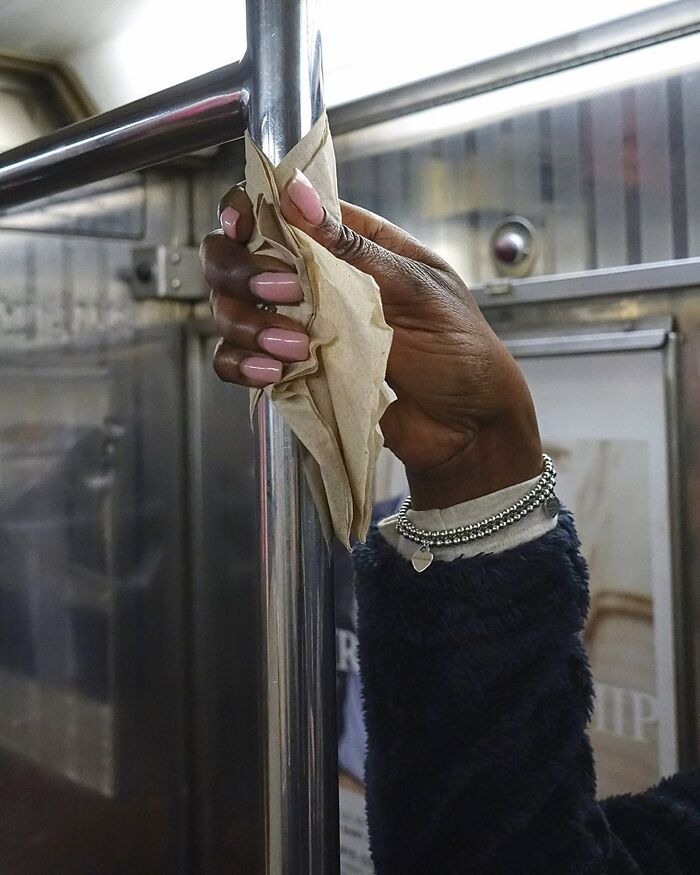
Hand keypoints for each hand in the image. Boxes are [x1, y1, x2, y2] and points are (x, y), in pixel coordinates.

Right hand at [200, 170, 541, 508]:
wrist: (466, 429)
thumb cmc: (460, 352)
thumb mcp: (419, 289)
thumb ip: (355, 245)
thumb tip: (299, 194)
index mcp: (349, 245)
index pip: (278, 209)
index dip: (248, 210)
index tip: (244, 226)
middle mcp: (314, 281)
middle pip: (237, 256)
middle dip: (243, 272)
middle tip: (283, 294)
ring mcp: (297, 328)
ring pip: (230, 309)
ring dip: (248, 324)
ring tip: (295, 347)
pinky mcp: (290, 372)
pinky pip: (238, 361)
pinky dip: (242, 364)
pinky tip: (275, 373)